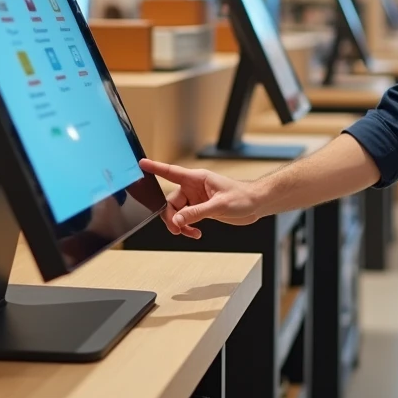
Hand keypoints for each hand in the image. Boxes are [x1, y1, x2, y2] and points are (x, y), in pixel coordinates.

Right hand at [139, 159, 263, 238]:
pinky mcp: (201, 209)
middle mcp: (194, 188)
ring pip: (178, 213)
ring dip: (180, 225)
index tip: (141, 164)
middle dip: (172, 217)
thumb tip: (179, 220)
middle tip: (178, 229)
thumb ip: (197, 213)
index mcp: (197, 178)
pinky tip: (195, 233)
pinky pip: (186, 219)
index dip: (155, 168)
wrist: (256, 204)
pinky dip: (187, 228)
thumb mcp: (219, 205)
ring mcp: (197, 199)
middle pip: (171, 202)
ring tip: (190, 233)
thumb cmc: (243, 197)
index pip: (171, 172)